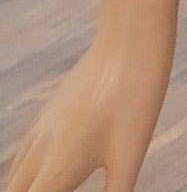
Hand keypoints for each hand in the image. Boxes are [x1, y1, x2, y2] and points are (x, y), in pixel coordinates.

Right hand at [5, 0, 176, 191]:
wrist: (128, 45)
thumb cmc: (134, 102)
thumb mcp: (130, 157)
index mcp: (57, 171)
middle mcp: (40, 152)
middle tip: (62, 189)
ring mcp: (40, 129)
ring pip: (15, 177)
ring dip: (25, 190)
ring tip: (54, 186)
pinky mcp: (47, 114)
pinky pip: (24, 154)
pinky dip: (28, 174)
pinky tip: (50, 171)